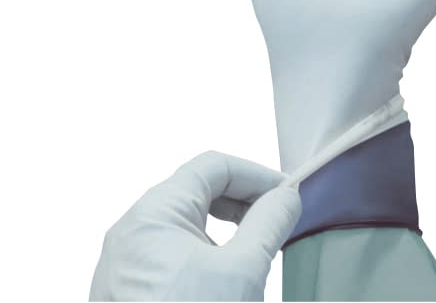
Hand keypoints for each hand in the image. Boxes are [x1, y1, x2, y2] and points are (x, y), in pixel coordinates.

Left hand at [89, 151, 300, 300]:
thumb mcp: (242, 274)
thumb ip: (269, 222)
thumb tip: (287, 195)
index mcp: (152, 215)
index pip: (213, 166)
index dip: (256, 174)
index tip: (288, 194)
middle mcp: (133, 230)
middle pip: (197, 188)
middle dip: (243, 198)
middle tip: (279, 218)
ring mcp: (128, 261)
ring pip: (186, 218)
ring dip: (228, 223)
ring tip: (258, 245)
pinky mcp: (130, 287)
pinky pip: (174, 249)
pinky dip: (208, 248)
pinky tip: (228, 272)